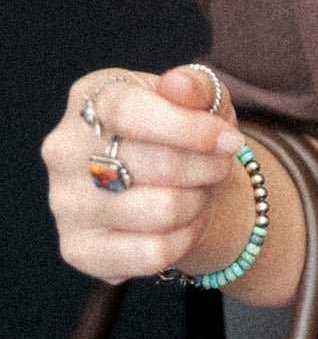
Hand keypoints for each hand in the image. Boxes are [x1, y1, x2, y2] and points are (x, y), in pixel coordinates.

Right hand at [42, 66, 246, 281]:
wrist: (170, 181)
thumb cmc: (181, 130)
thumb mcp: (197, 96)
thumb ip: (195, 85)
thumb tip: (179, 87)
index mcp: (89, 98)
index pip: (131, 113)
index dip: (191, 129)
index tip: (230, 141)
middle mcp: (65, 149)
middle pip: (159, 165)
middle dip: (209, 167)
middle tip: (219, 165)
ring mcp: (65, 202)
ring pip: (161, 212)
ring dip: (198, 201)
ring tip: (198, 190)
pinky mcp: (77, 249)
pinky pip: (151, 254)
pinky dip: (184, 239)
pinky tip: (184, 223)